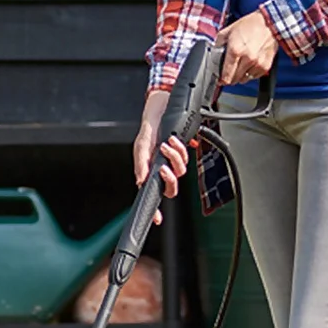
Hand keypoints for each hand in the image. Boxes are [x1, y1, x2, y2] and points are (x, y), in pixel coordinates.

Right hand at [134, 90, 190, 225]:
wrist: (162, 109)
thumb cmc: (149, 128)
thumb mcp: (141, 145)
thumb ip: (141, 163)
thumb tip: (141, 180)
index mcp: (148, 171)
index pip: (152, 194)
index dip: (155, 209)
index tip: (156, 218)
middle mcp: (161, 169)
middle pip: (171, 187)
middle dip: (170, 178)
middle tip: (164, 168)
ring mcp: (173, 162)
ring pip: (180, 171)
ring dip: (175, 157)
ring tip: (167, 144)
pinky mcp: (183, 153)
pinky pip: (187, 158)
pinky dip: (181, 149)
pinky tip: (174, 140)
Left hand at [217, 11, 277, 86]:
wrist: (269, 22)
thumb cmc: (250, 25)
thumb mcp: (229, 30)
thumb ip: (219, 44)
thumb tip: (214, 54)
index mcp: (235, 50)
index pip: (226, 75)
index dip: (221, 80)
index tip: (220, 80)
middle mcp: (247, 59)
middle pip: (234, 80)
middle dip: (230, 77)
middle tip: (229, 71)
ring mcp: (257, 64)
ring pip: (244, 79)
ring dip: (240, 76)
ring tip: (240, 66)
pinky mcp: (265, 66)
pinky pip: (254, 77)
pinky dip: (250, 73)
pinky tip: (249, 64)